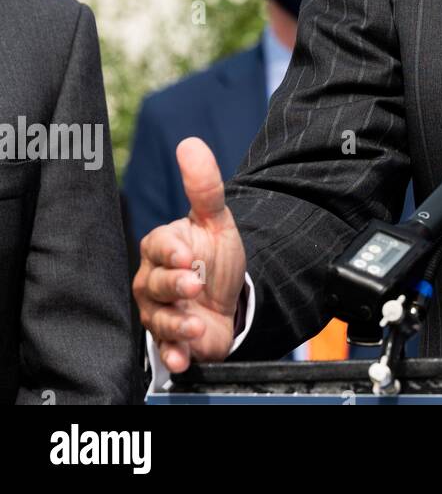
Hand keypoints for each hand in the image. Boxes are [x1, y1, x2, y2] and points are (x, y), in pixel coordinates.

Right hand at [133, 137, 246, 372]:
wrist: (230, 300)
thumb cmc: (217, 257)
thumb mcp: (217, 220)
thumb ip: (204, 186)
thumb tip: (190, 143)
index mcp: (162, 248)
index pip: (157, 245)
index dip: (170, 251)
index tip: (187, 254)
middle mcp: (153, 280)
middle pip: (154, 283)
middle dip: (174, 285)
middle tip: (195, 286)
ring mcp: (159, 311)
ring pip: (158, 317)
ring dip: (177, 323)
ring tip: (196, 325)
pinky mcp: (171, 339)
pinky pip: (165, 349)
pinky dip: (174, 354)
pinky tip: (184, 356)